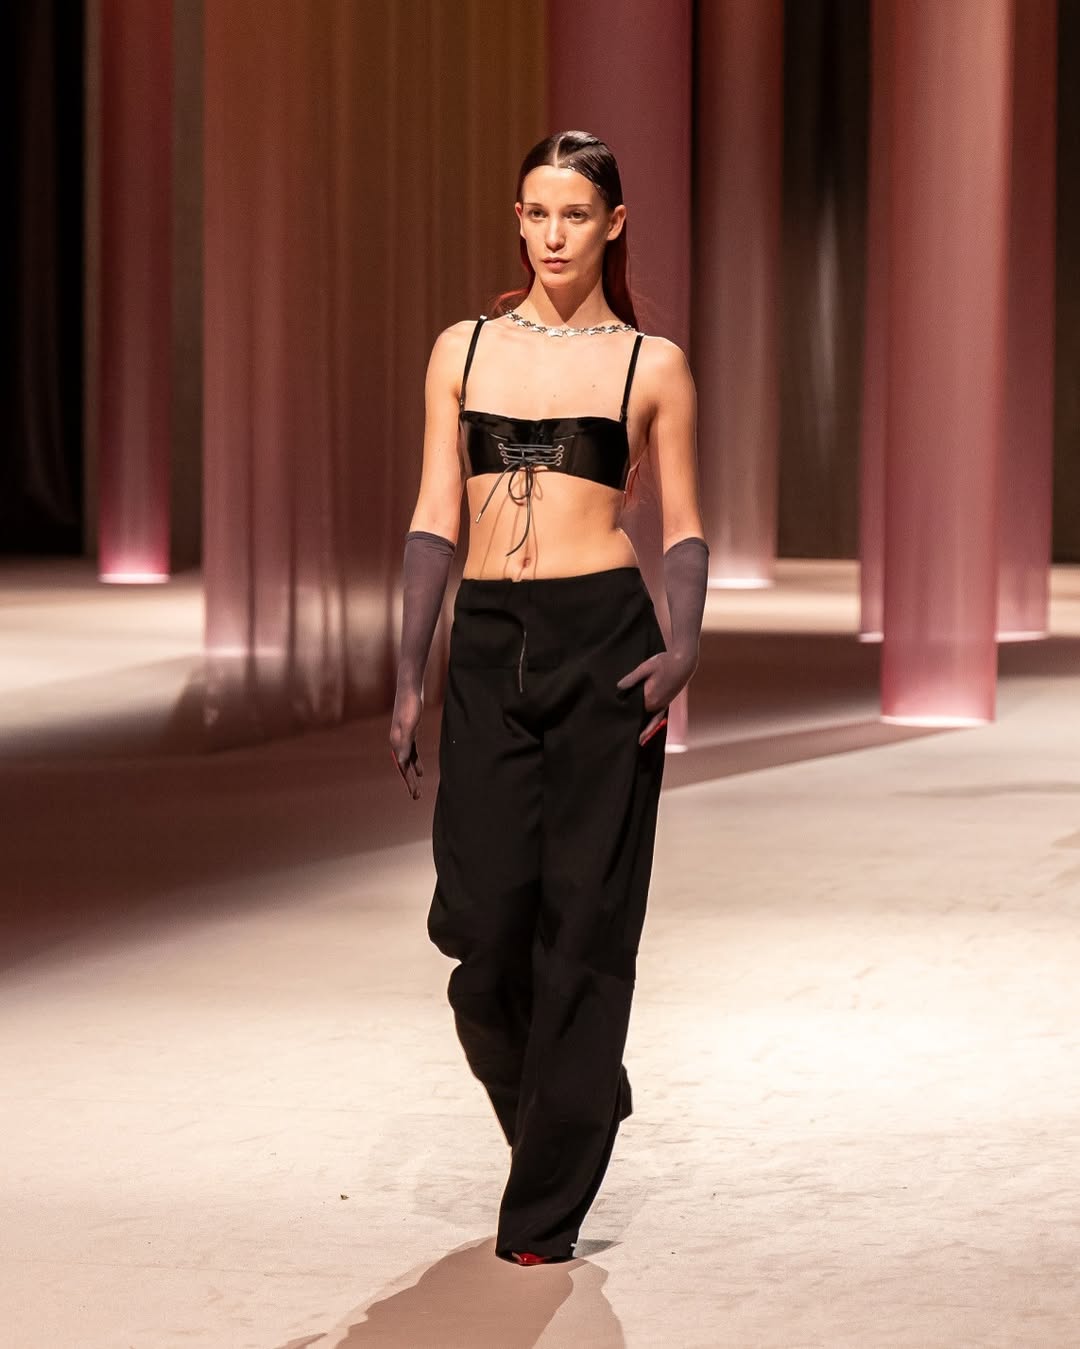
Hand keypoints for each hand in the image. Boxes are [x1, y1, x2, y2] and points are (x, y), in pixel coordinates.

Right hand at [389, 684, 423, 798]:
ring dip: (412, 774)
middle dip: (410, 782)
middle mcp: (397, 741)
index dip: (409, 781)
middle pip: (404, 766)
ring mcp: (403, 736)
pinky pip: (412, 752)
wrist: (410, 687)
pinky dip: (415, 762)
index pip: (402, 767)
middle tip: (416, 797)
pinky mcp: (410, 731)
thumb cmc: (410, 705)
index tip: (415, 795)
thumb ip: (406, 744)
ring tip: (417, 786)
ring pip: (407, 761)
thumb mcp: (410, 725)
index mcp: (397, 742)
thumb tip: (402, 764)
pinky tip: (420, 769)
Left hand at [616, 650, 696, 746]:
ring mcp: (661, 706)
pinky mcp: (665, 705)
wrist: (684, 662)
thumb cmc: (664, 663)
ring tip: (622, 736)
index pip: (629, 709)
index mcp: (649, 697)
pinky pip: (656, 721)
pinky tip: (642, 738)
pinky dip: (649, 729)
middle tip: (610, 728)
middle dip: (625, 719)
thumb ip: (632, 678)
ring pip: (644, 720)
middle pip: (636, 716)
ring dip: (635, 727)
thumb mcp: (646, 667)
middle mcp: (655, 705)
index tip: (608, 717)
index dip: (619, 712)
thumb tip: (618, 688)